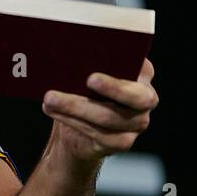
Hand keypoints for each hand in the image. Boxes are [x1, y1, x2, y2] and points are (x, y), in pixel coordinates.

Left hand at [42, 58, 158, 161]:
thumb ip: (87, 62)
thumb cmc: (82, 89)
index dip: (128, 66)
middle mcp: (146, 99)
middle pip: (136, 96)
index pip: (144, 69)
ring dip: (76, 107)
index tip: (107, 65)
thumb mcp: (85, 72)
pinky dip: (71, 120)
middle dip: (113, 88)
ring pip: (109, 117)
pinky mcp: (122, 141)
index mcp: (142, 74)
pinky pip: (99, 134)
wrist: (78, 129)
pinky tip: (51, 110)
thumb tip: (70, 54)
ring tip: (50, 98)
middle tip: (90, 79)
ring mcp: (137, 123)